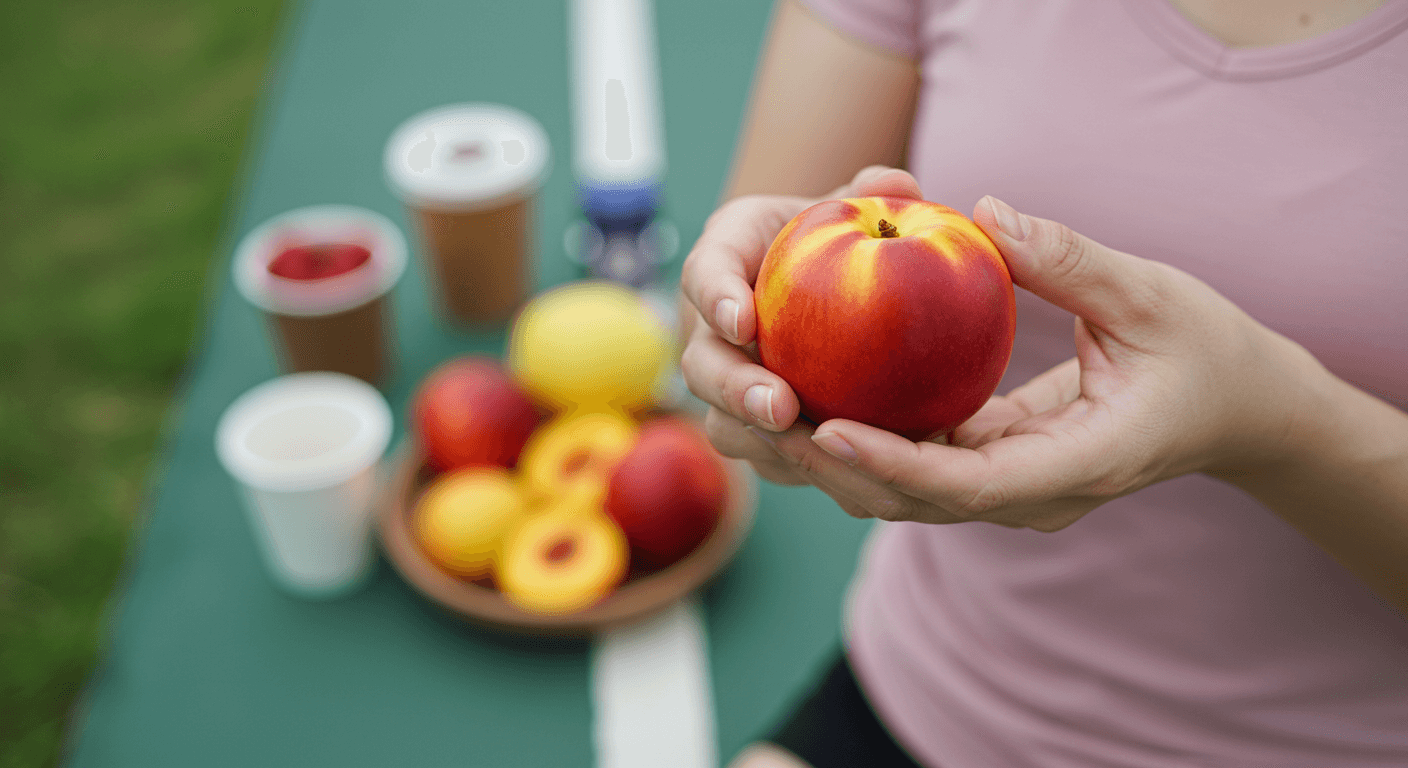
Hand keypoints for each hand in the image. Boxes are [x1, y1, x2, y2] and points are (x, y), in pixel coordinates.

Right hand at [678, 165, 925, 485]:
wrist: (836, 287)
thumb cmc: (844, 236)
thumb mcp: (857, 206)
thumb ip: (873, 194)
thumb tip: (894, 184)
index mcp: (725, 257)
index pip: (705, 271)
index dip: (715, 297)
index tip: (743, 320)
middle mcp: (710, 326)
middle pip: (701, 364)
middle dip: (733, 389)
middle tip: (779, 405)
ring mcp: (728, 385)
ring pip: (725, 423)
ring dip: (762, 439)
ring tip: (808, 446)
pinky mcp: (759, 431)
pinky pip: (769, 456)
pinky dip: (801, 463)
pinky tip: (847, 471)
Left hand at [741, 195, 1329, 530]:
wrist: (1239, 407)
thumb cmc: (1206, 350)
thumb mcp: (1152, 294)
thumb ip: (1071, 260)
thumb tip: (984, 214)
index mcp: (1079, 465)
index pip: (966, 484)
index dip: (890, 463)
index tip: (824, 429)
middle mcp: (1038, 494)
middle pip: (919, 500)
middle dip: (840, 468)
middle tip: (767, 418)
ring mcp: (1019, 490)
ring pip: (912, 493)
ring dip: (842, 460)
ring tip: (772, 411)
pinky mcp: (1002, 468)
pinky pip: (926, 464)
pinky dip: (874, 438)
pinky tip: (822, 393)